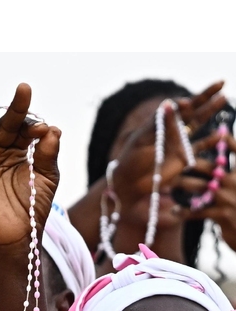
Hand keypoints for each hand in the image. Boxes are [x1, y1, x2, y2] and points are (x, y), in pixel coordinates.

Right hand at [0, 74, 60, 250]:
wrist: (15, 234)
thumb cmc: (33, 205)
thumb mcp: (47, 178)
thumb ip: (49, 154)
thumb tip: (51, 129)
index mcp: (21, 146)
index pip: (26, 126)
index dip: (33, 124)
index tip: (42, 130)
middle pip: (1, 119)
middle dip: (10, 104)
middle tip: (21, 87)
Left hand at [109, 82, 226, 214]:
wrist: (131, 182)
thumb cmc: (132, 159)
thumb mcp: (143, 139)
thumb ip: (158, 122)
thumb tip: (170, 103)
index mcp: (159, 122)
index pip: (176, 106)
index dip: (184, 102)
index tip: (187, 103)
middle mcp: (171, 129)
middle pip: (191, 109)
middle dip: (206, 96)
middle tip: (221, 83)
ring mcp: (179, 141)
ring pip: (198, 122)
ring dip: (210, 111)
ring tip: (223, 98)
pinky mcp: (184, 156)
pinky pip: (200, 146)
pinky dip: (210, 141)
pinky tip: (220, 134)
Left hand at [176, 131, 235, 247]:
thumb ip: (230, 176)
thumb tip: (220, 162)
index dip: (228, 142)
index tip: (217, 134)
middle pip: (212, 167)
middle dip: (193, 163)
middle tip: (176, 160)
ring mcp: (229, 198)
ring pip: (201, 187)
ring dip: (184, 185)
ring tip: (170, 184)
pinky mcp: (222, 214)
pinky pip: (197, 211)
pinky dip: (184, 211)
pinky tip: (175, 211)